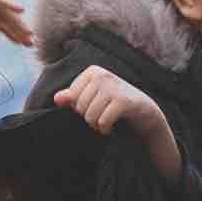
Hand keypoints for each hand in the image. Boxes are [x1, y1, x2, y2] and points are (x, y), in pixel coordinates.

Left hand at [56, 66, 182, 181]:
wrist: (144, 111)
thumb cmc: (114, 103)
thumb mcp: (93, 97)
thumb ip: (73, 97)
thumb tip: (56, 99)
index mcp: (93, 71)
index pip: (71, 97)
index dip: (79, 108)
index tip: (93, 107)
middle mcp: (103, 75)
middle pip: (80, 107)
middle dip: (88, 117)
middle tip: (100, 117)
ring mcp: (114, 87)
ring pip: (89, 116)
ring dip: (96, 125)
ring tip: (104, 122)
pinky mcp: (123, 101)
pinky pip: (102, 121)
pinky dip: (105, 129)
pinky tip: (111, 127)